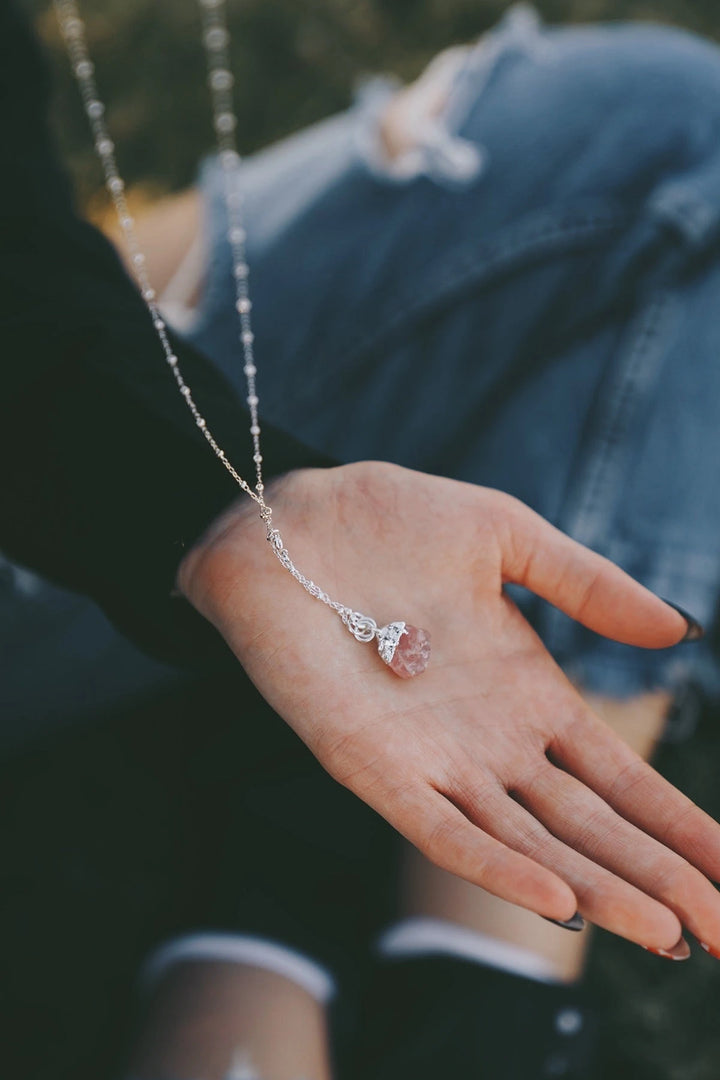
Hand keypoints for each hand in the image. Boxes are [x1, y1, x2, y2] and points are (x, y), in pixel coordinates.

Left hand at [179, 460, 719, 953]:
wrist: (288, 520)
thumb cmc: (390, 520)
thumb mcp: (505, 538)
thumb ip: (587, 585)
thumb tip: (681, 631)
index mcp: (527, 694)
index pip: (616, 775)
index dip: (676, 823)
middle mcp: (489, 741)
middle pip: (587, 826)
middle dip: (656, 877)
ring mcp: (432, 760)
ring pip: (527, 842)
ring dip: (594, 889)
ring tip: (663, 931)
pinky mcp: (371, 766)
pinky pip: (438, 830)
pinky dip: (495, 865)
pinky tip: (555, 897)